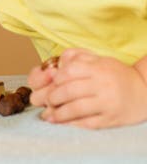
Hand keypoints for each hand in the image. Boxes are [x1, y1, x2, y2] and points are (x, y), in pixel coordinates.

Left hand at [30, 48, 146, 128]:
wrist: (144, 91)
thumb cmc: (113, 74)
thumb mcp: (96, 59)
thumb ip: (74, 57)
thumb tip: (54, 66)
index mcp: (97, 68)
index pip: (69, 71)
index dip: (55, 78)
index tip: (51, 82)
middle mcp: (103, 85)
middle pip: (69, 91)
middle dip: (52, 97)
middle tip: (46, 100)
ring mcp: (108, 103)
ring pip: (76, 109)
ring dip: (58, 113)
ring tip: (49, 115)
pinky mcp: (111, 119)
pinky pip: (87, 124)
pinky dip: (71, 124)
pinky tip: (61, 123)